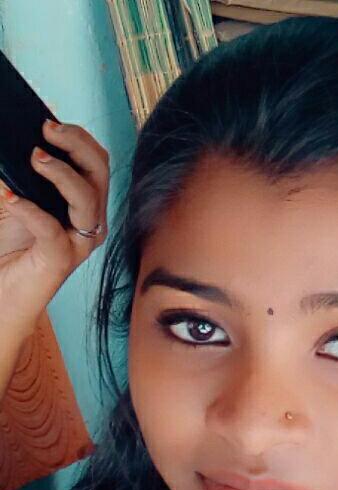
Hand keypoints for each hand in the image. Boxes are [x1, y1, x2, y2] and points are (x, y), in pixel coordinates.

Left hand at [0, 119, 109, 337]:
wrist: (2, 296)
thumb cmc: (8, 248)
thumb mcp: (12, 200)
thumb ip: (17, 176)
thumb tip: (11, 144)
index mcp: (82, 203)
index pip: (94, 160)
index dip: (76, 135)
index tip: (47, 117)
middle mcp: (88, 220)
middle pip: (99, 172)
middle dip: (76, 144)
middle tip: (46, 129)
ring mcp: (78, 242)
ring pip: (87, 198)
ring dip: (62, 173)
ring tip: (34, 157)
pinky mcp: (61, 261)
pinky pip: (52, 230)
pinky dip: (31, 210)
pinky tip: (10, 198)